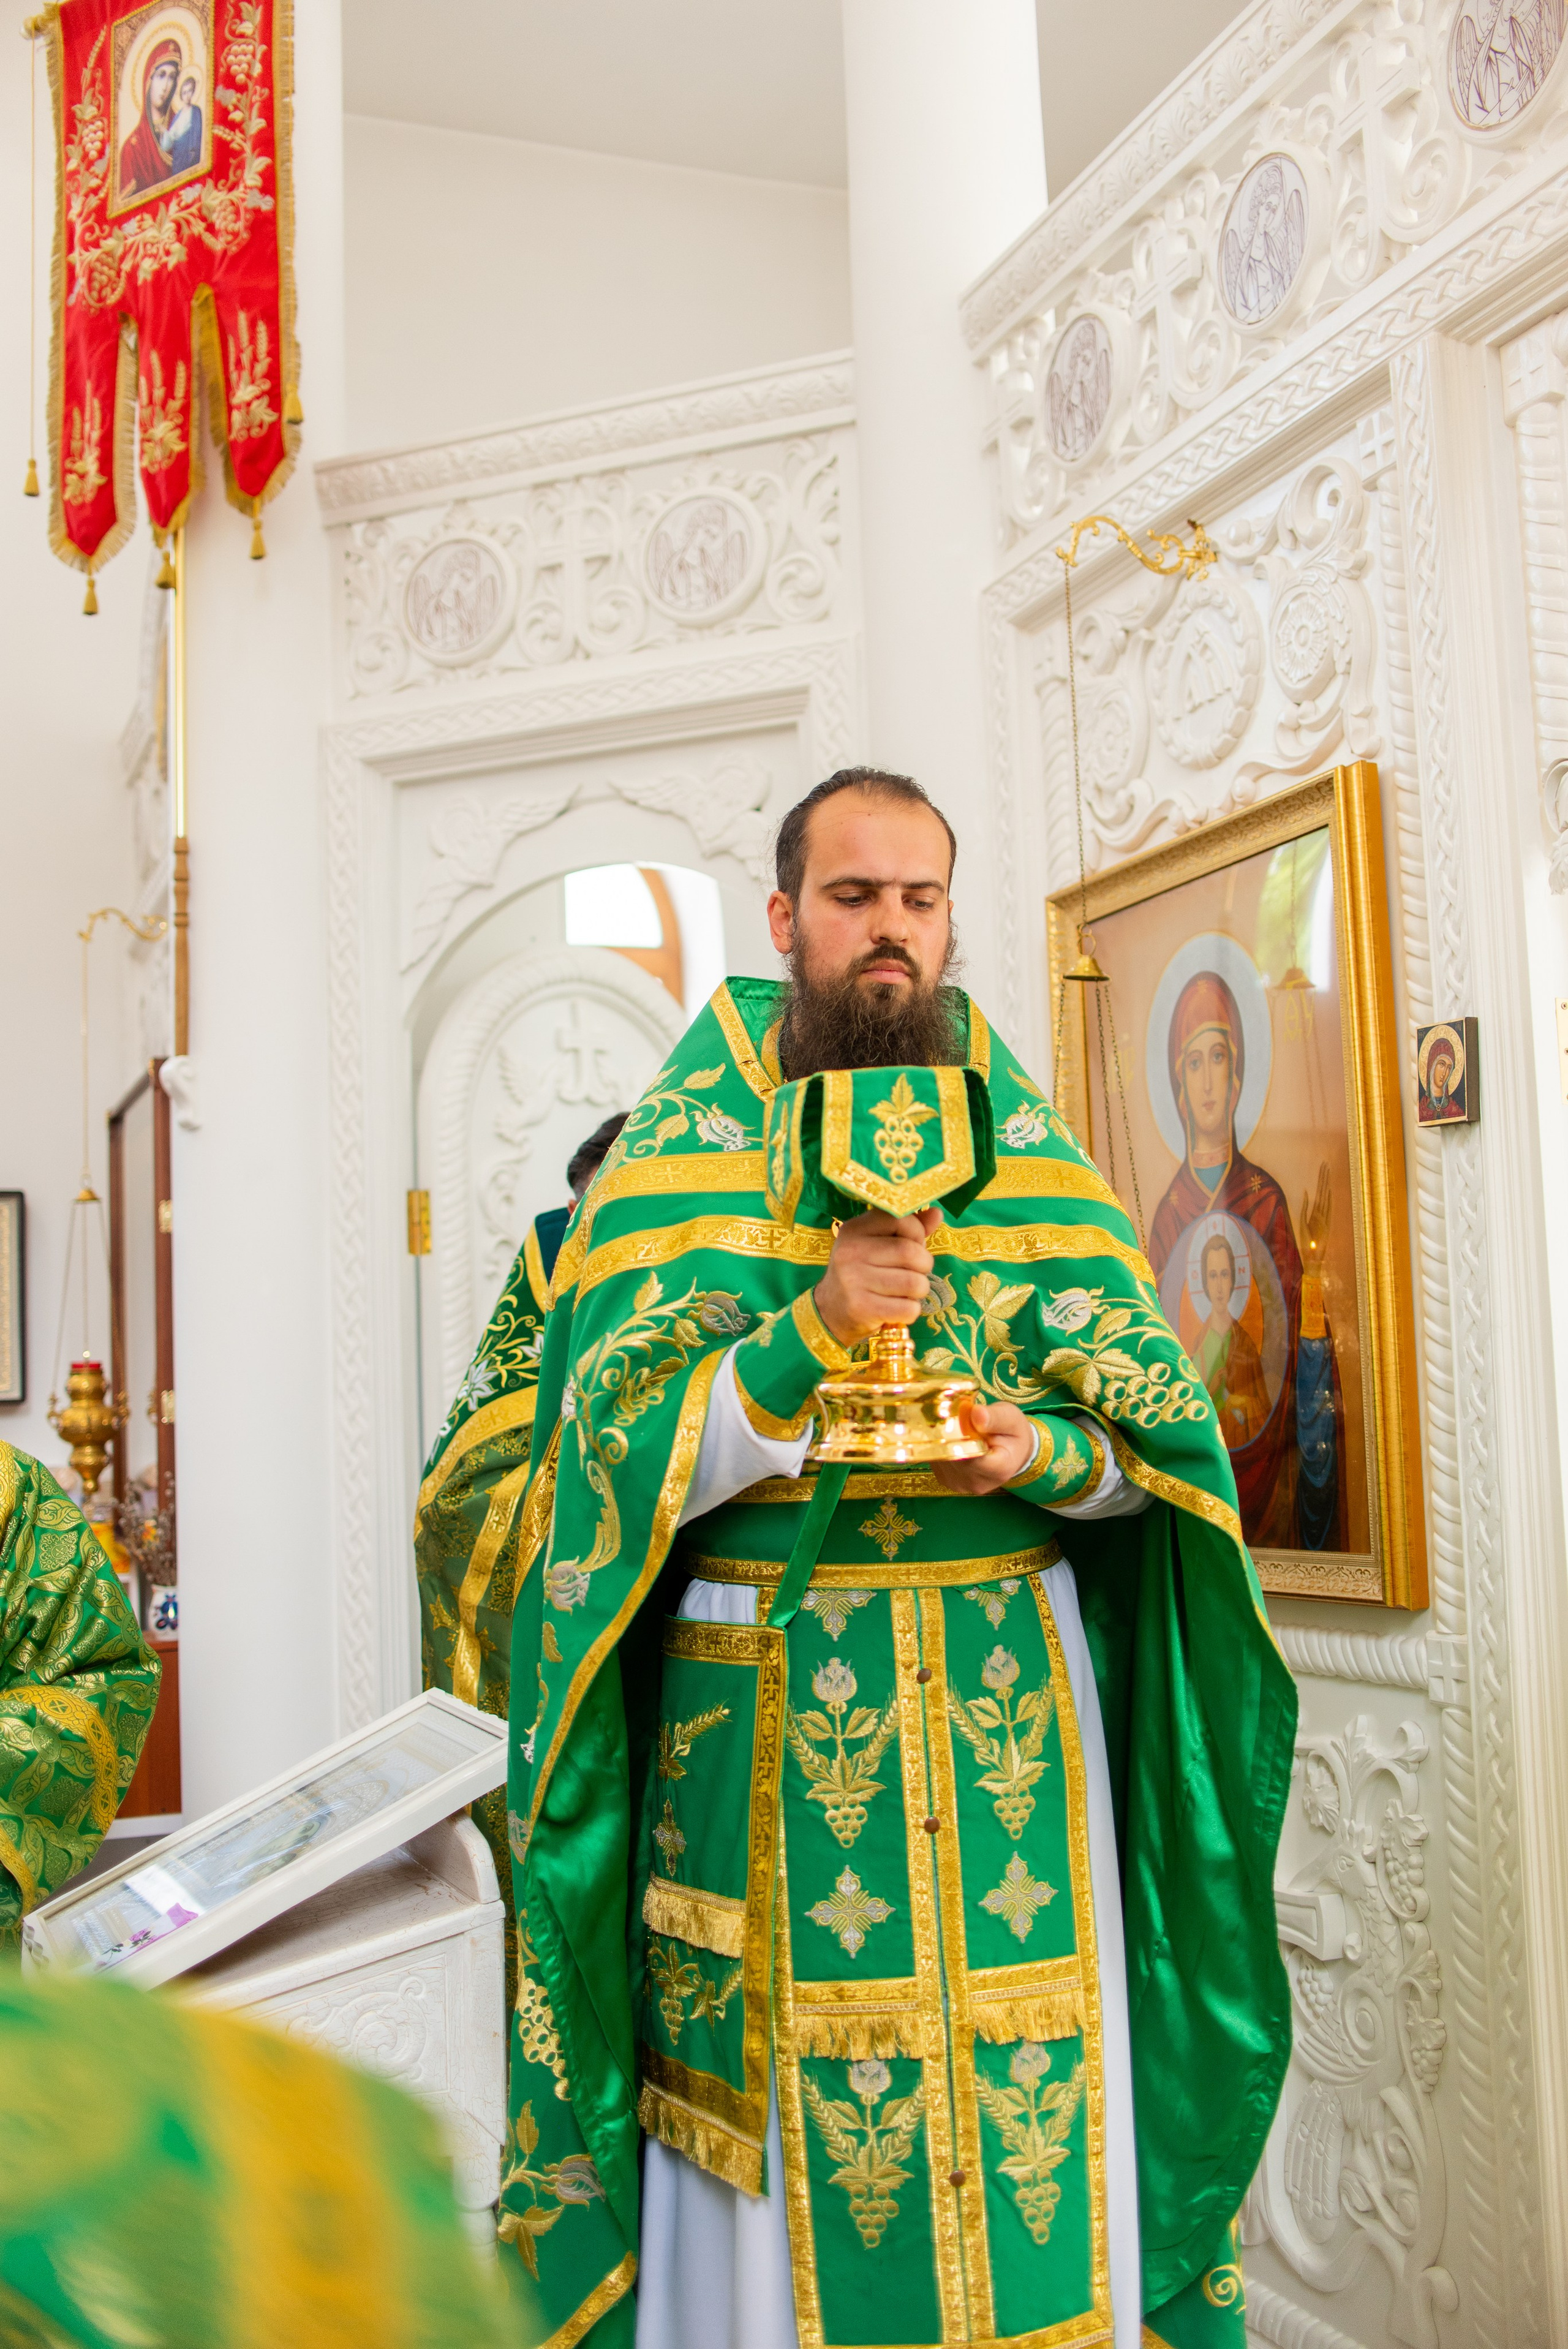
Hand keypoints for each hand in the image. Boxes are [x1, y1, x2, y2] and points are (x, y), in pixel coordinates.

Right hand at [815, 1206, 940, 1346]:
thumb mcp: (877, 1244)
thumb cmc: (862, 1272)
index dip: (917, 1233)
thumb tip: (937, 1213)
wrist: (830, 1310)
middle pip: (911, 1253)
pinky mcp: (861, 1308)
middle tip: (914, 1272)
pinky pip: (908, 1308)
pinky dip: (911, 1311)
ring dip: (919, 1290)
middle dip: (924, 1265)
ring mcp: (853, 1281)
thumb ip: (908, 1228)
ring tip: (906, 1291)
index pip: (901, 1220)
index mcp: (855, 1229)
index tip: (913, 1245)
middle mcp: (851, 1252)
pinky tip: (897, 1308)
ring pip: (914, 1283)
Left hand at [933, 1400, 1037, 1495]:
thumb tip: (976, 1414)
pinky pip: (936, 1459)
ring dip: (943, 1438)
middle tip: (956, 1414)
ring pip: (940, 1456)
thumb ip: (995, 1417)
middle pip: (952, 1455)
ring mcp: (960, 1485)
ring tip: (957, 1426)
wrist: (1011, 1452)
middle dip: (950, 1432)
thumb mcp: (1012, 1418)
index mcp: (999, 1469)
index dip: (960, 1434)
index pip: (971, 1455)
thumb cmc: (1013, 1433)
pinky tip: (953, 1438)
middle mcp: (978, 1483)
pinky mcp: (946, 1481)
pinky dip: (941, 1445)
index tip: (959, 1415)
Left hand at [1300, 1161, 1331, 1260]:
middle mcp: (1320, 1212)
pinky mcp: (1325, 1224)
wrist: (1312, 1256)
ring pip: (1324, 1196)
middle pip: (1322, 1190)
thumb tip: (1306, 1192)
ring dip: (1325, 1184)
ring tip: (1327, 1171)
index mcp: (1315, 1212)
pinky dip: (1326, 1199)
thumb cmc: (1306, 1242)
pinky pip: (1326, 1209)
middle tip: (1325, 1164)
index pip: (1318, 1192)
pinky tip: (1327, 1189)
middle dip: (1323, 1177)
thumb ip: (1304, 1208)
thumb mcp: (1302, 1222)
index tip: (1322, 1169)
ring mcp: (1324, 1217)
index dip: (1320, 1180)